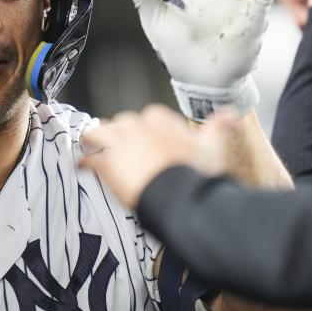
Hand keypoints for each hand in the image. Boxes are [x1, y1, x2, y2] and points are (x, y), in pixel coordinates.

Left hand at [78, 105, 230, 209]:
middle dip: (119, 134)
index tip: (146, 140)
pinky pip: (90, 159)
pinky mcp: (107, 163)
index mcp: (159, 119)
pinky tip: (83, 166)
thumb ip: (217, 128)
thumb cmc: (196, 173)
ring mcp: (119, 143)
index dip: (144, 130)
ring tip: (92, 147)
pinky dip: (86, 162)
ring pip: (100, 134)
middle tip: (120, 147)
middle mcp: (136, 126)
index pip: (146, 117)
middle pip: (120, 124)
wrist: (180, 196)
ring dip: (96, 141)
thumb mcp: (212, 147)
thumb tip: (228, 114)